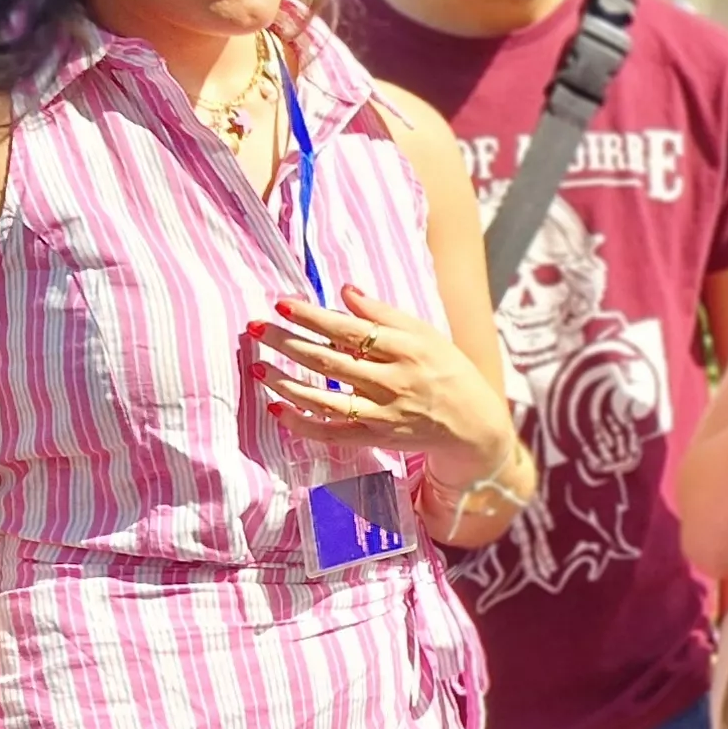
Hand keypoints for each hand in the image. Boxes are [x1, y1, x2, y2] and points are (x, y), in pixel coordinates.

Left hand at [250, 286, 510, 463]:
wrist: (473, 423)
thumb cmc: (447, 370)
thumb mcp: (425, 334)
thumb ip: (384, 313)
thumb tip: (345, 290)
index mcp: (406, 349)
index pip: (350, 330)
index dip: (313, 317)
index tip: (281, 304)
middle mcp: (393, 381)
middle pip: (330, 361)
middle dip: (288, 344)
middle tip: (254, 329)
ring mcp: (383, 413)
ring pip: (326, 400)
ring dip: (287, 384)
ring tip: (257, 368)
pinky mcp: (377, 438)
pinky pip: (333, 433)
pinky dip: (304, 424)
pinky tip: (277, 410)